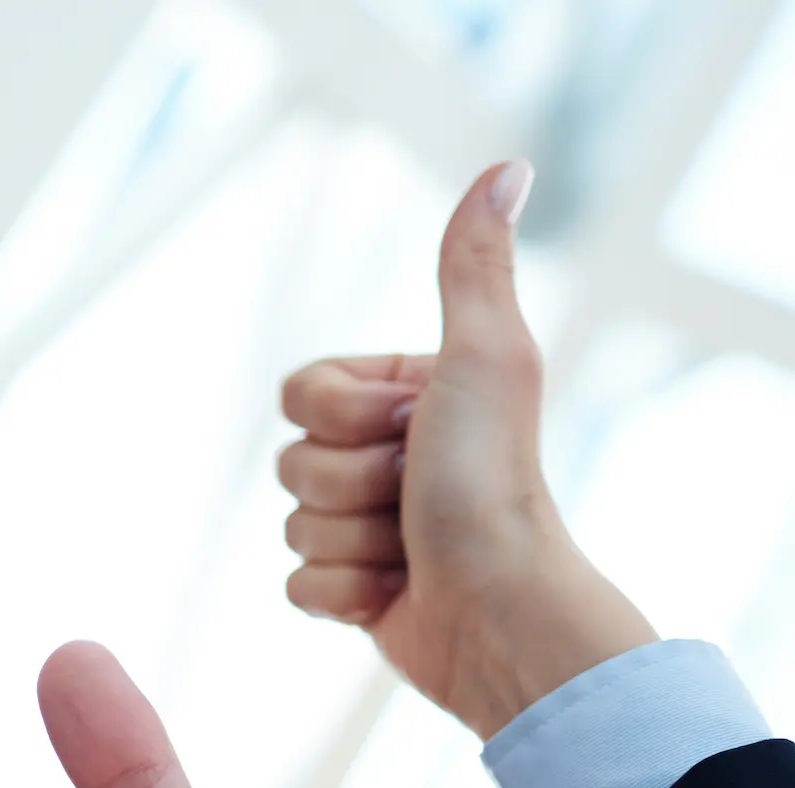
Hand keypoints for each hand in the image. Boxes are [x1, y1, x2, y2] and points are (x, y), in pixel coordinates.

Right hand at [278, 160, 653, 738]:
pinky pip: (296, 586)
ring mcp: (368, 525)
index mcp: (405, 397)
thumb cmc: (493, 485)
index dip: (340, 417)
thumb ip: (472, 267)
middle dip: (348, 488)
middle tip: (414, 498)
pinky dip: (342, 597)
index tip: (411, 429)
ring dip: (350, 545)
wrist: (501, 613)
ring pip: (290, 526)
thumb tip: (506, 167)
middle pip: (289, 461)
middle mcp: (386, 456)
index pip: (299, 394)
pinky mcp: (355, 590)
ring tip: (413, 551)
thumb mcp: (484, 359)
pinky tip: (394, 595)